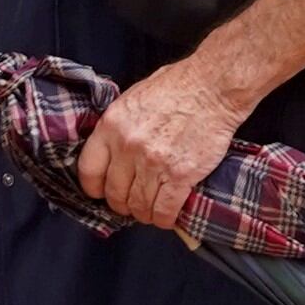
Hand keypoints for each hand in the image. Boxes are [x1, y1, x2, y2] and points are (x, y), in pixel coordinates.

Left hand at [78, 56, 248, 231]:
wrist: (215, 86)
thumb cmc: (180, 86)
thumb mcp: (135, 97)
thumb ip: (120, 126)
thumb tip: (114, 148)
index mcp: (112, 126)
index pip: (89, 170)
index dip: (95, 188)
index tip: (102, 192)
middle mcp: (128, 147)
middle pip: (115, 193)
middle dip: (123, 204)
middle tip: (133, 203)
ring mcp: (154, 163)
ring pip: (139, 205)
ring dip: (145, 213)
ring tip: (152, 210)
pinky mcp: (180, 175)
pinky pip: (164, 209)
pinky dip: (164, 218)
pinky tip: (167, 216)